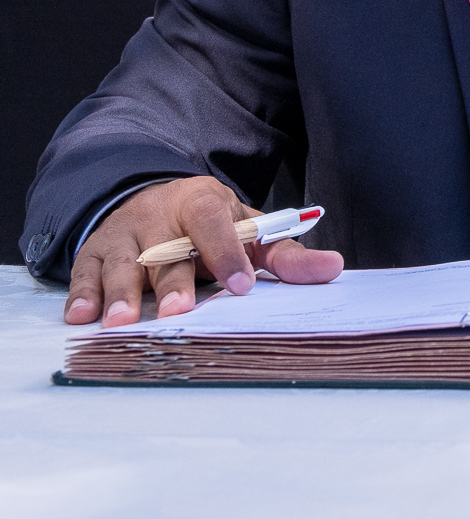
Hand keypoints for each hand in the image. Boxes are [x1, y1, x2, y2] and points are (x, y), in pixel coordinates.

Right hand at [64, 177, 343, 327]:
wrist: (154, 201)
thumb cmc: (211, 227)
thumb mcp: (250, 232)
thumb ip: (287, 255)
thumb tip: (333, 267)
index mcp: (202, 202)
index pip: (213, 222)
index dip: (226, 252)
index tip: (240, 286)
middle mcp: (159, 215)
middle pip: (165, 249)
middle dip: (171, 281)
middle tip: (177, 312)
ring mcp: (124, 233)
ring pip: (122, 262)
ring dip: (121, 292)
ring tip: (122, 323)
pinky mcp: (94, 251)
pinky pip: (85, 271)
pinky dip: (82, 293)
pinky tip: (82, 316)